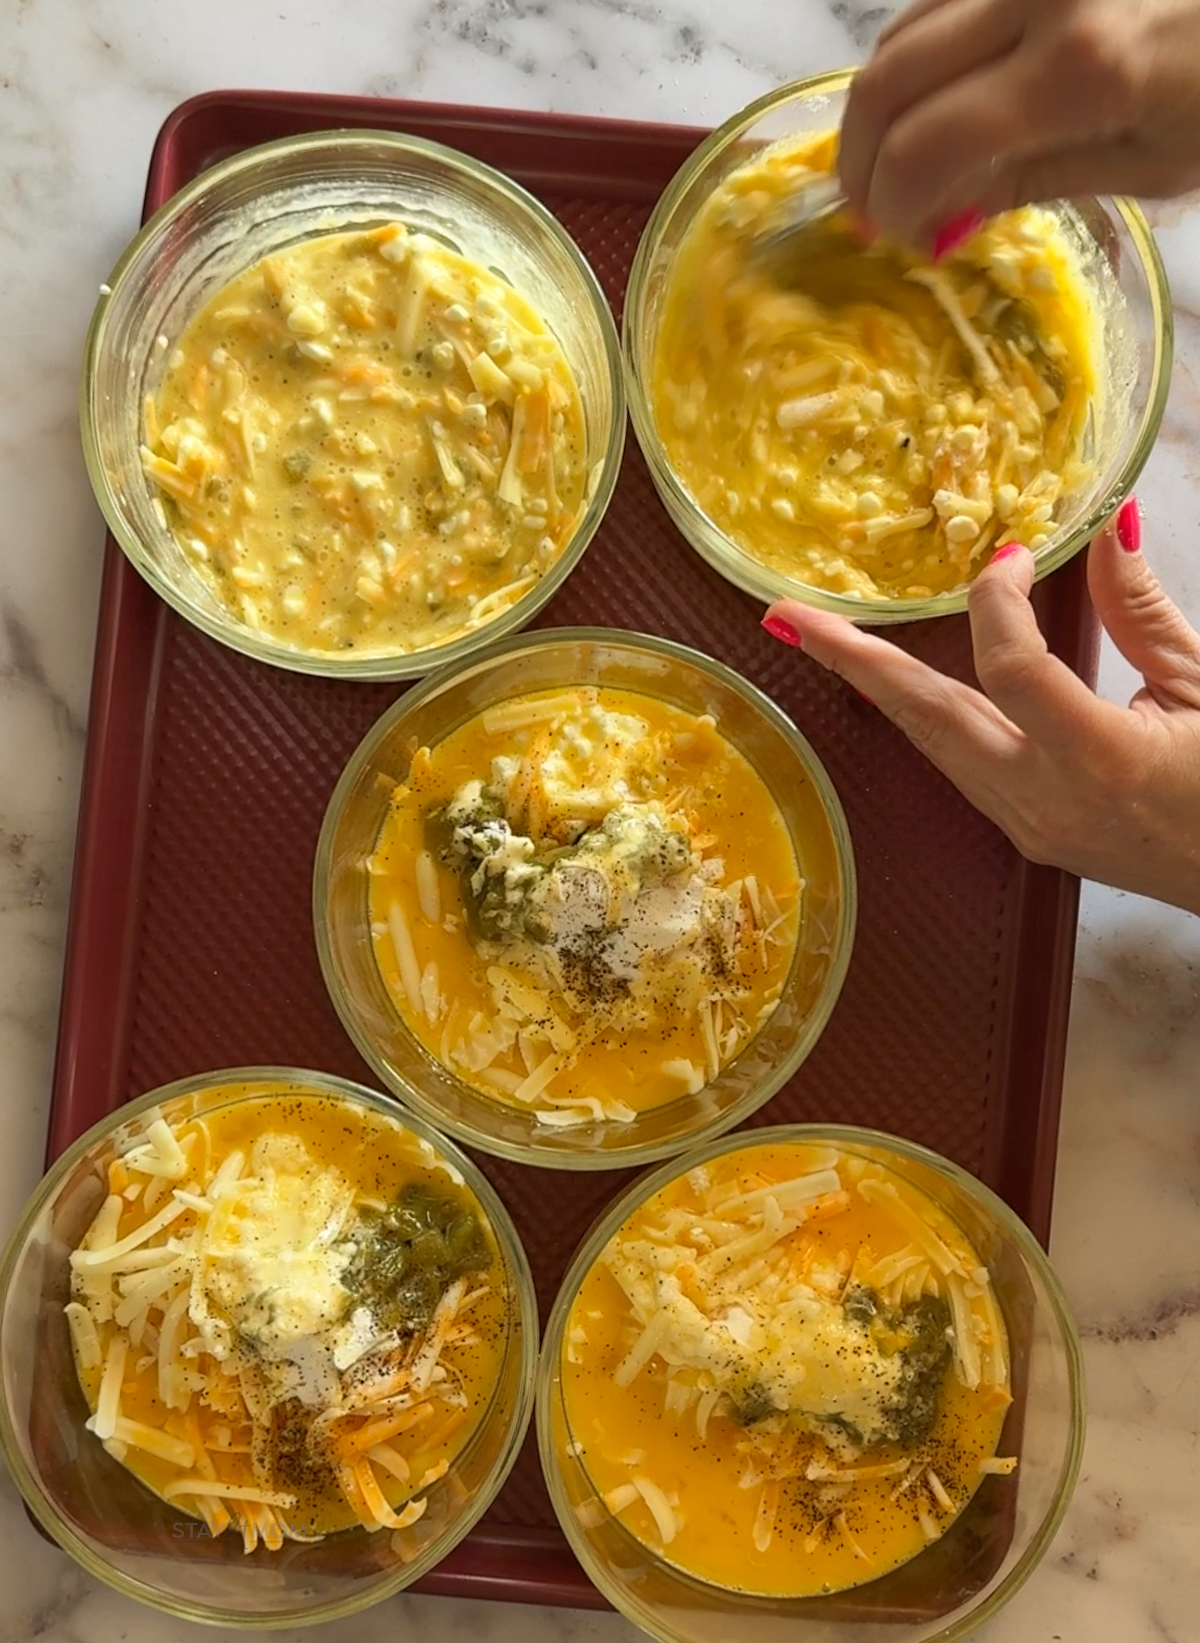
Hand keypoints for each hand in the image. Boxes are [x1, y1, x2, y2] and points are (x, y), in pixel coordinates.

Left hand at [761, 501, 1199, 915]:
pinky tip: (891, 679)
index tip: (1010, 555)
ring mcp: (1028, 824)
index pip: (1011, 669)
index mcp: (1102, 760)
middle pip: (928, 718)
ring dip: (875, 686)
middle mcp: (1046, 800)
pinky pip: (958, 763)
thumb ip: (1140, 611)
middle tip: (787, 614)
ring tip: (817, 637)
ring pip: (933, 743)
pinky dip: (923, 714)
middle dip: (854, 660)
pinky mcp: (1026, 833)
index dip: (1000, 602)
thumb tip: (1105, 525)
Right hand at [840, 0, 1199, 247]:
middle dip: (860, 158)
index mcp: (1079, 67)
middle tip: (868, 210)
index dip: (893, 203)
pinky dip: (915, 61)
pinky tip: (930, 107)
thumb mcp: (1150, 163)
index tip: (897, 240)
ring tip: (893, 163)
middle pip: (889, 79)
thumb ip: (1031, 180)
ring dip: (878, 108)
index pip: (927, 145)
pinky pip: (938, 2)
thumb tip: (938, 220)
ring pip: (899, 32)